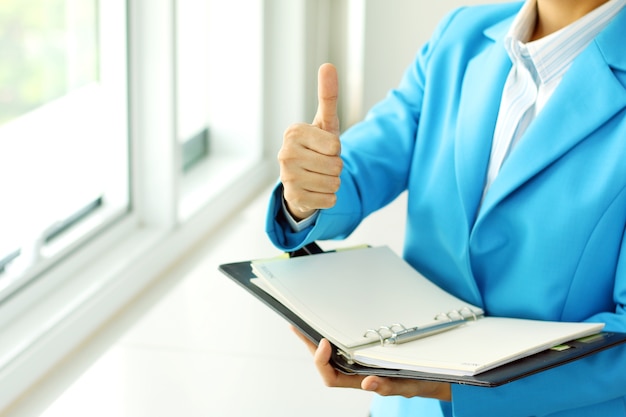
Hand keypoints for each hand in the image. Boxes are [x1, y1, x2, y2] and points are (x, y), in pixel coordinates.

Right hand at [278, 63, 342, 219]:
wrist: (300, 180)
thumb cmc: (316, 147)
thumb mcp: (325, 123)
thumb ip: (328, 96)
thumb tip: (328, 65)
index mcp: (293, 133)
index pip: (335, 145)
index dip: (336, 149)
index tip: (323, 148)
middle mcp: (285, 154)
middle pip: (336, 166)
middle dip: (335, 168)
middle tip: (321, 165)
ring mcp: (287, 177)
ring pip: (334, 184)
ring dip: (332, 183)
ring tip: (318, 177)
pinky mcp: (293, 198)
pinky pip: (329, 200)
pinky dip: (328, 198)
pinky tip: (315, 191)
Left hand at [291, 326, 451, 400]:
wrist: (430, 375)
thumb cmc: (417, 382)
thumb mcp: (408, 385)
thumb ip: (389, 387)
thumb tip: (369, 384)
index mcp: (360, 381)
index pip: (331, 377)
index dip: (322, 360)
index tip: (323, 341)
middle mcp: (354, 371)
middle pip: (324, 362)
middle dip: (309, 345)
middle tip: (297, 326)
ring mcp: (357, 361)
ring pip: (329, 353)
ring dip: (314, 339)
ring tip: (302, 323)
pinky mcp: (363, 350)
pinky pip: (340, 344)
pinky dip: (330, 334)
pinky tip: (324, 324)